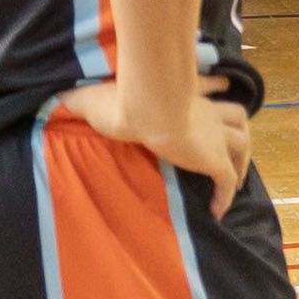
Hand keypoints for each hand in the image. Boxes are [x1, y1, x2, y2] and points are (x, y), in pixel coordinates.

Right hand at [78, 65, 257, 211]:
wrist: (146, 106)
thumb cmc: (122, 99)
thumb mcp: (100, 96)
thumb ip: (81, 99)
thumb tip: (56, 100)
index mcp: (184, 96)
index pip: (207, 88)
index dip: (215, 89)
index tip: (222, 87)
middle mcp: (206, 112)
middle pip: (237, 116)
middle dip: (238, 132)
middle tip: (236, 150)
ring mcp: (214, 134)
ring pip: (242, 145)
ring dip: (241, 163)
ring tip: (235, 184)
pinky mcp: (213, 158)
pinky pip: (226, 180)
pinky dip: (225, 196)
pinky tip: (218, 211)